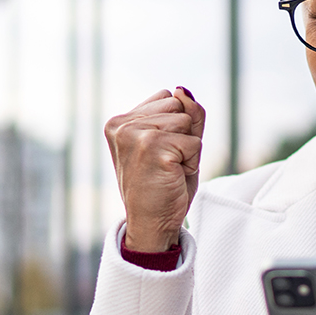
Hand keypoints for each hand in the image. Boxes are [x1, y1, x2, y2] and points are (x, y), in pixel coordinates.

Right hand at [104, 87, 205, 251]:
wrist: (152, 224)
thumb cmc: (164, 186)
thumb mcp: (177, 144)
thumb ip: (185, 114)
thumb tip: (183, 90)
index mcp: (120, 121)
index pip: (168, 97)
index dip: (177, 127)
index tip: (160, 154)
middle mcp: (122, 124)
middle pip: (179, 105)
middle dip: (184, 135)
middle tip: (166, 164)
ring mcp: (135, 134)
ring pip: (187, 122)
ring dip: (188, 149)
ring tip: (169, 170)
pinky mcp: (153, 147)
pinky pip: (194, 142)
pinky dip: (192, 162)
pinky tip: (172, 176)